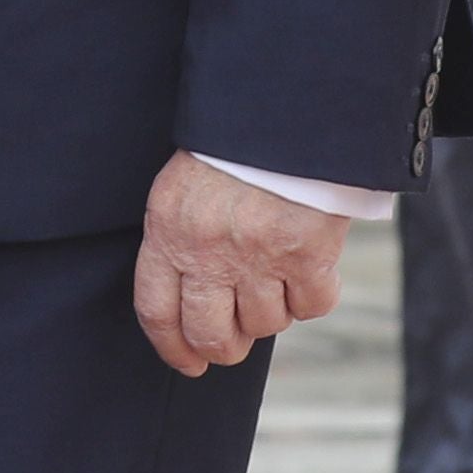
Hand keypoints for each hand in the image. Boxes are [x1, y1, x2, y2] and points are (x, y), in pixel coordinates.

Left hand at [132, 154, 346, 378]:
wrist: (285, 109)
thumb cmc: (232, 147)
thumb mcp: (185, 187)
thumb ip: (181, 241)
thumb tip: (195, 304)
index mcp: (168, 229)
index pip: (156, 310)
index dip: (172, 347)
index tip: (188, 362)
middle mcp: (209, 251)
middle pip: (211, 335)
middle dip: (224, 347)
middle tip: (235, 341)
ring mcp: (258, 256)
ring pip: (265, 324)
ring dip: (273, 311)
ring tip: (277, 275)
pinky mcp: (307, 254)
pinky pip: (312, 306)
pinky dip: (316, 295)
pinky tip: (313, 267)